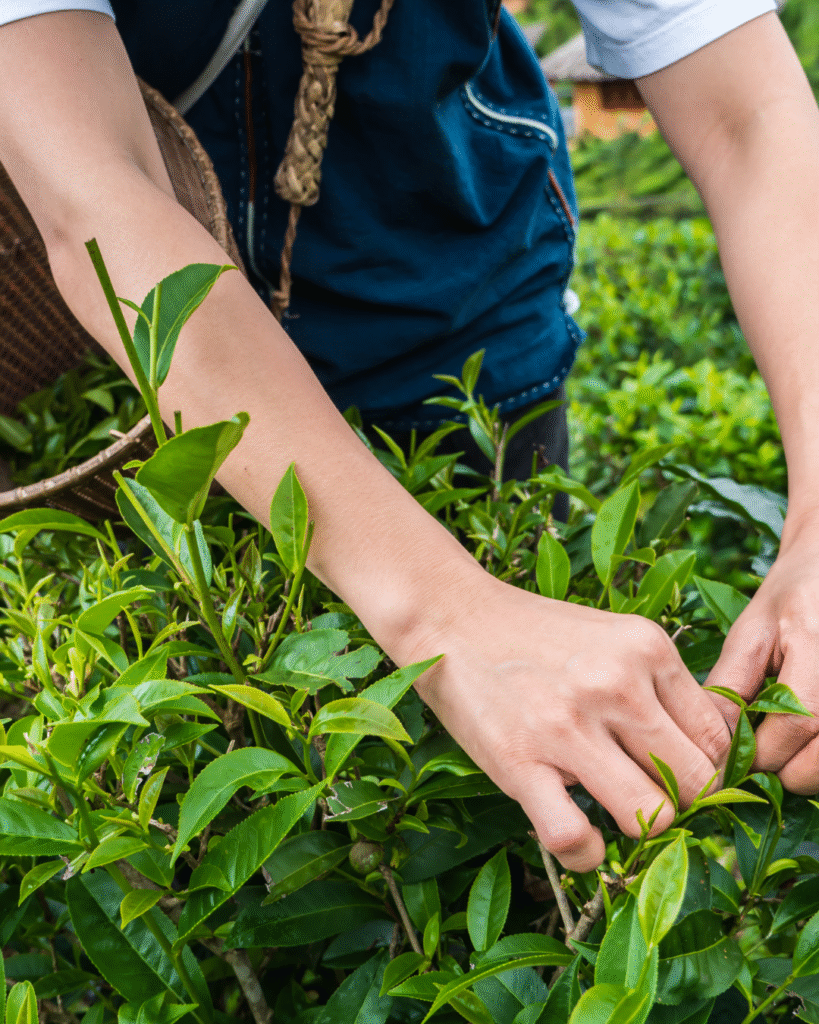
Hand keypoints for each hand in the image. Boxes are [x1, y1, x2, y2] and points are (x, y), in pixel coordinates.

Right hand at [407, 575, 731, 871]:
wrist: (450, 615)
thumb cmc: (534, 633)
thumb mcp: (613, 636)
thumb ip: (659, 684)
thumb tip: (705, 752)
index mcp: (647, 648)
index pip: (717, 737)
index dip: (708, 770)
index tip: (682, 778)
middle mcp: (616, 684)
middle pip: (697, 781)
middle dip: (681, 802)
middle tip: (649, 796)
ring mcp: (568, 725)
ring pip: (653, 816)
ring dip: (638, 828)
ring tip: (611, 810)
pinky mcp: (520, 762)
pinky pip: (575, 838)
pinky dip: (585, 853)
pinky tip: (577, 836)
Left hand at [705, 512, 818, 793]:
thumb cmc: (794, 596)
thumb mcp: (753, 630)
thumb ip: (731, 683)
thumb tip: (709, 740)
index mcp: (818, 646)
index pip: (794, 724)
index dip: (756, 753)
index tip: (725, 762)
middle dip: (780, 771)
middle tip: (750, 759)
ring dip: (802, 770)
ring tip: (775, 747)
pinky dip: (816, 757)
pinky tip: (797, 738)